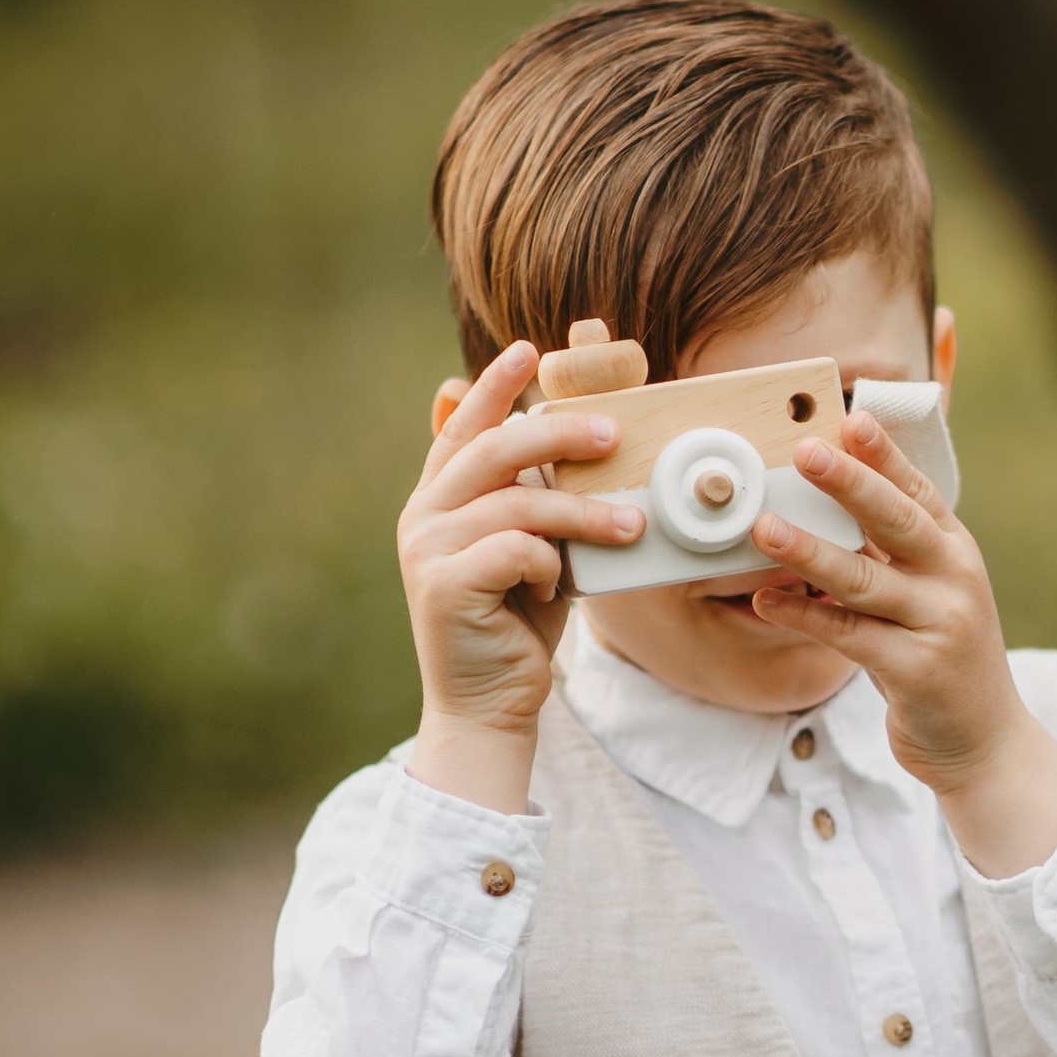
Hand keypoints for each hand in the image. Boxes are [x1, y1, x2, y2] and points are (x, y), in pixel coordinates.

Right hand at [397, 342, 643, 812]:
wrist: (489, 706)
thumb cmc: (517, 625)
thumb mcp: (531, 552)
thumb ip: (532, 501)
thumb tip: (559, 446)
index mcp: (440, 499)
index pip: (462, 427)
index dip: (493, 386)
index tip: (530, 350)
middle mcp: (423, 515)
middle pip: (493, 450)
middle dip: (559, 434)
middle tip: (614, 433)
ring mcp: (427, 550)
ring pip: (516, 503)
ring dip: (583, 511)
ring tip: (633, 523)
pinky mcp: (444, 588)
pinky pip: (513, 550)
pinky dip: (548, 562)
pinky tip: (560, 585)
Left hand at [749, 414, 1056, 875]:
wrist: (983, 743)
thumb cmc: (939, 659)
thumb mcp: (928, 596)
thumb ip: (889, 555)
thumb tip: (821, 508)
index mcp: (956, 551)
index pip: (917, 491)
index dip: (884, 455)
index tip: (850, 417)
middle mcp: (955, 580)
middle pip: (896, 522)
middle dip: (849, 483)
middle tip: (803, 452)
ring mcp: (940, 625)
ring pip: (865, 579)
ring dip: (810, 552)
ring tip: (764, 528)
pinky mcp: (918, 670)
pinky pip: (850, 636)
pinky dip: (805, 617)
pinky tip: (766, 602)